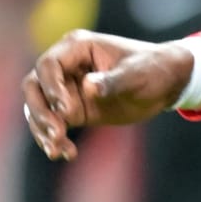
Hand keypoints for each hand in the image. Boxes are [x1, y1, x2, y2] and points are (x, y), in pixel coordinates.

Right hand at [22, 32, 193, 161]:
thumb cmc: (152, 69)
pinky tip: (66, 154)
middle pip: (34, 87)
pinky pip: (54, 123)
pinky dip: (55, 139)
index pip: (48, 65)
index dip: (51, 88)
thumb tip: (88, 87)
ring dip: (43, 129)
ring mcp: (66, 89)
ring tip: (57, 150)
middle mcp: (66, 67)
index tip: (66, 110)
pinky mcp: (73, 109)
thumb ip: (113, 81)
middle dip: (40, 111)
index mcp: (77, 47)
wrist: (166, 83)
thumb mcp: (138, 74)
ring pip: (38, 107)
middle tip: (57, 133)